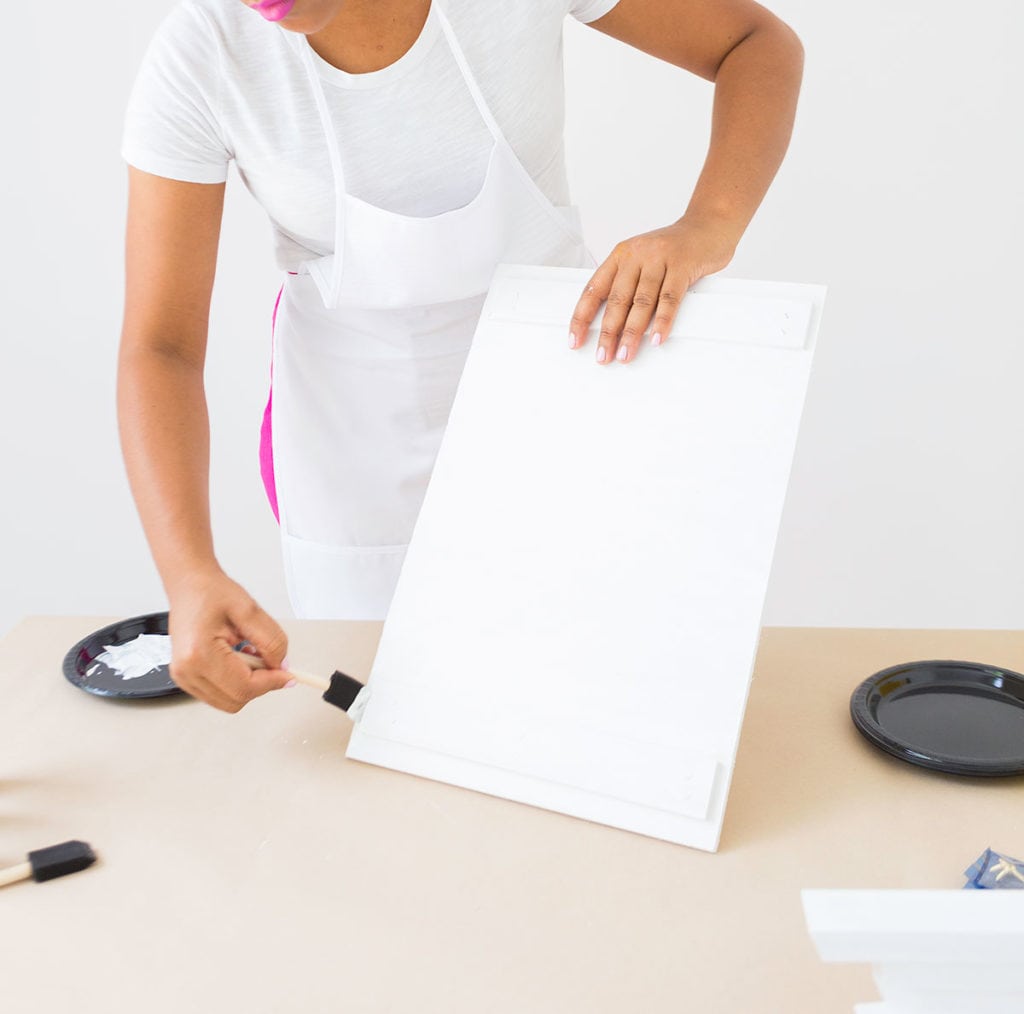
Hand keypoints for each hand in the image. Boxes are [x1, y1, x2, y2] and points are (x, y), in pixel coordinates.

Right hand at [167, 569, 291, 712]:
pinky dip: (236, 682)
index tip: (288, 674)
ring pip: (229, 701)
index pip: (243, 687)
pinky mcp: (186, 678)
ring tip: (248, 653)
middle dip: (259, 683)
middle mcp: (186, 670)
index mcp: (198, 654)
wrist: (189, 585)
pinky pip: (220, 694)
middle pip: (236, 700)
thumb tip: (281, 667)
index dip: (271, 682)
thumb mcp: (250, 610)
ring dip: (247, 683)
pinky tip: (237, 658)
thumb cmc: (210, 592)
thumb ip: (271, 641)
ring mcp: (183, 677)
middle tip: (268, 659)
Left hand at [568, 216, 737, 363]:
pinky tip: (656, 338)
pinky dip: (662, 320)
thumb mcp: (643, 261)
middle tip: (603, 355)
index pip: (594, 289)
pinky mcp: (682, 265)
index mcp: (620, 255)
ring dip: (632, 332)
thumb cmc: (675, 249)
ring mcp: (659, 258)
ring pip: (641, 301)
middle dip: (608, 332)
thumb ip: (628, 286)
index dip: (582, 317)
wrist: (709, 224)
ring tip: (626, 353)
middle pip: (617, 299)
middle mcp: (636, 255)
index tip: (576, 340)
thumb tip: (612, 325)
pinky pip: (670, 298)